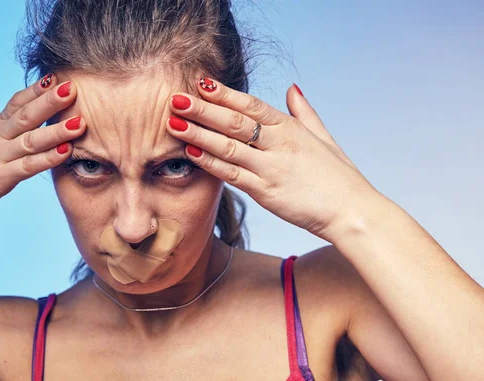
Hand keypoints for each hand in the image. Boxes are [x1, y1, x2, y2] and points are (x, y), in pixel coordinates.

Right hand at [0, 75, 84, 234]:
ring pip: (30, 139)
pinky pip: (27, 166)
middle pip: (26, 115)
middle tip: (74, 86)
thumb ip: (7, 142)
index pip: (17, 103)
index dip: (37, 89)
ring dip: (57, 130)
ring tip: (81, 121)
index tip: (59, 76)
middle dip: (51, 100)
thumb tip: (30, 135)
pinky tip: (66, 152)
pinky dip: (47, 158)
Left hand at [166, 79, 379, 241]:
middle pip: (234, 121)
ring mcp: (272, 168)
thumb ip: (304, 112)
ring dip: (198, 133)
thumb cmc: (339, 177)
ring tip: (173, 122)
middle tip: (175, 98)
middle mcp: (279, 144)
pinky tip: (190, 153)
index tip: (201, 82)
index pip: (251, 104)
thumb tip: (292, 88)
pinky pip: (232, 175)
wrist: (353, 211)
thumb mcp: (324, 138)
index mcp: (291, 128)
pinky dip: (211, 162)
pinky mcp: (266, 192)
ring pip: (228, 146)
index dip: (224, 93)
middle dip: (202, 109)